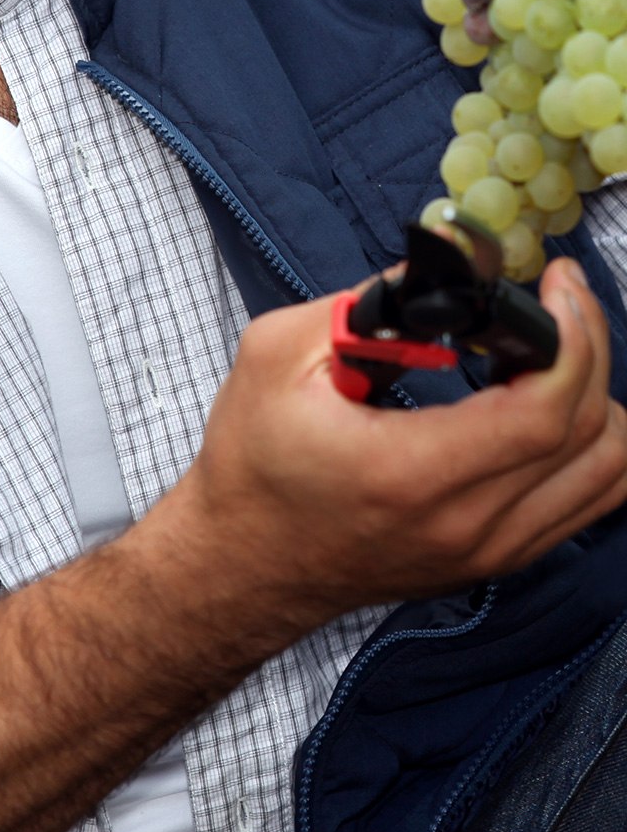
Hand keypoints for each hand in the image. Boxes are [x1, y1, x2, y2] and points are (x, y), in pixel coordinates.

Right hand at [151, 257, 626, 660]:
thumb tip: (441, 266)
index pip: (544, 413)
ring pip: (608, 474)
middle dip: (590, 346)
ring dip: (596, 397)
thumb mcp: (277, 356)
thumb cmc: (251, 464)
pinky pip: (587, 501)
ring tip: (549, 348)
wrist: (241, 566)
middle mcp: (466, 525)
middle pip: (591, 436)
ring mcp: (489, 552)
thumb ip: (363, 306)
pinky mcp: (496, 560)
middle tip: (558, 296)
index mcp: (412, 473)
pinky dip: (586, 442)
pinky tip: (541, 399)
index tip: (557, 284)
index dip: (573, 337)